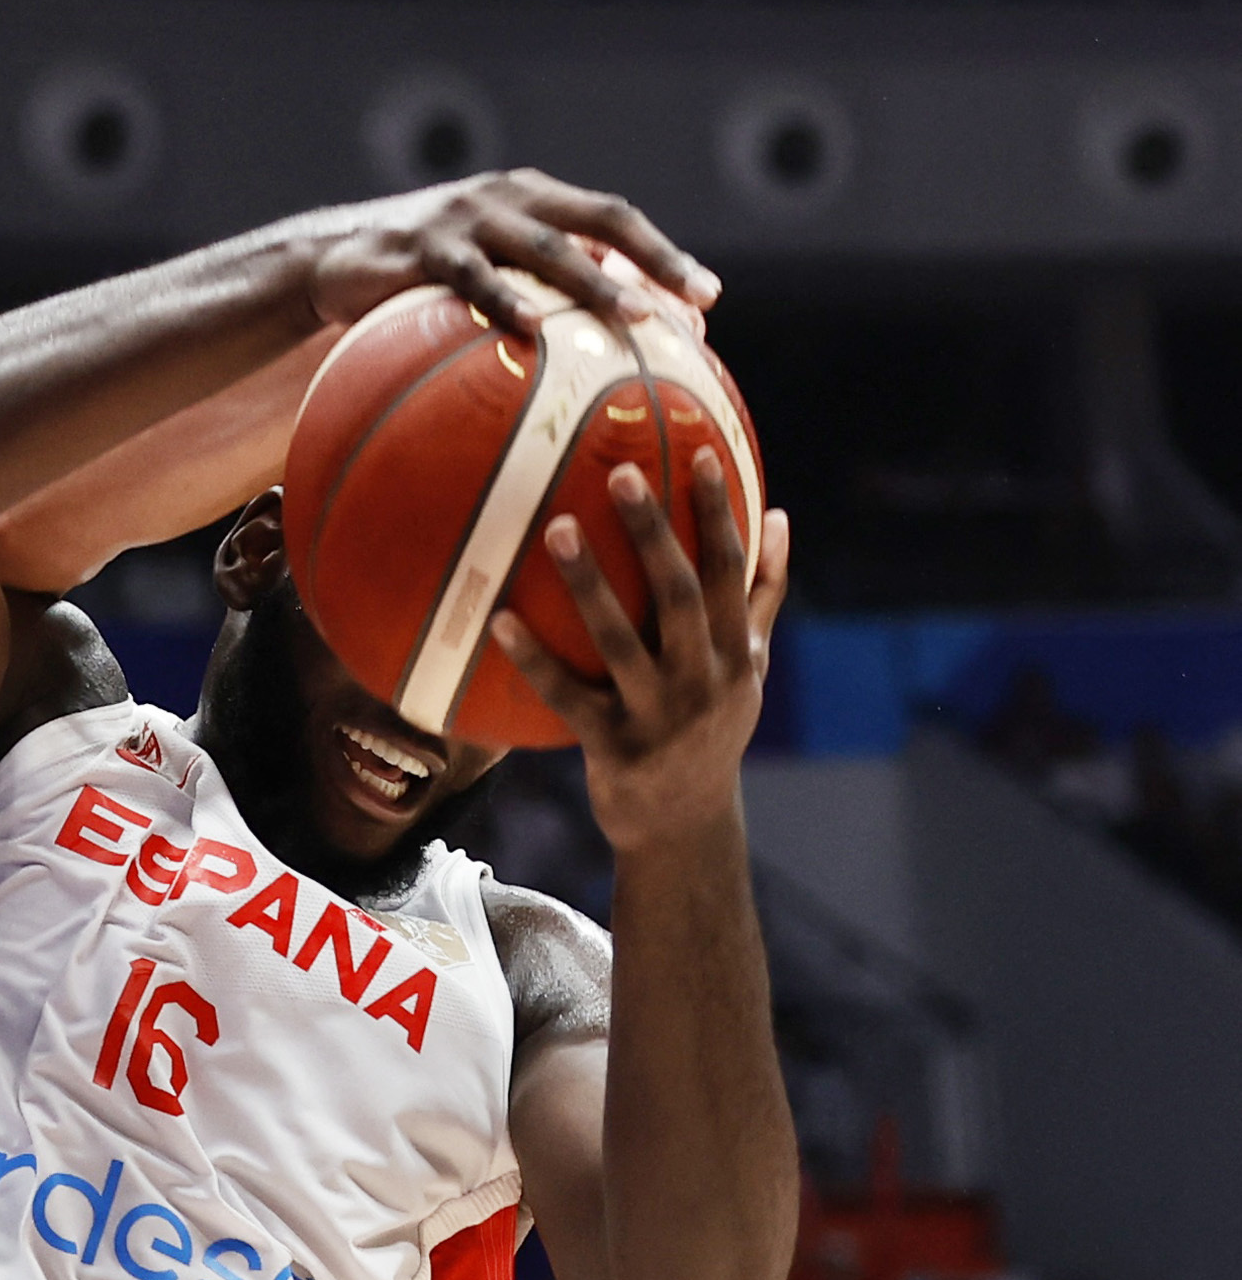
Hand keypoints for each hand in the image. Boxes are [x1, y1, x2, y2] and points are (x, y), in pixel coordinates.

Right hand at [305, 168, 720, 335]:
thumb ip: (531, 296)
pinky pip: (473, 277)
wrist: (328, 261)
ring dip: (596, 282)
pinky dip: (506, 303)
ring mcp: (466, 219)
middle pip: (598, 221)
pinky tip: (534, 333)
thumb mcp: (479, 276)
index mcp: (531, 198)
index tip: (709, 297)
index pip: (612, 219)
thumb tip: (598, 360)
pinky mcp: (423, 248)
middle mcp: (508, 197)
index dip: (664, 252)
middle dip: (654, 259)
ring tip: (636, 318)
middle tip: (695, 302)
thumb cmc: (415, 282)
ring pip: (546, 247)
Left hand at [489, 449, 791, 853]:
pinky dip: (535, 660)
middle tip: (622, 473)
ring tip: (554, 528)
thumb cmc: (712, 726)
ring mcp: (660, 717)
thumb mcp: (748, 667)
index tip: (700, 454)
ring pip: (621, 641)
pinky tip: (500, 620)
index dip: (719, 513)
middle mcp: (705, 681)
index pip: (733, 571)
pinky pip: (567, 697)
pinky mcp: (614, 749)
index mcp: (738, 654)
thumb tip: (779, 515)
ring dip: (588, 584)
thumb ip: (763, 595)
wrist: (684, 825)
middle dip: (655, 533)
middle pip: (683, 595)